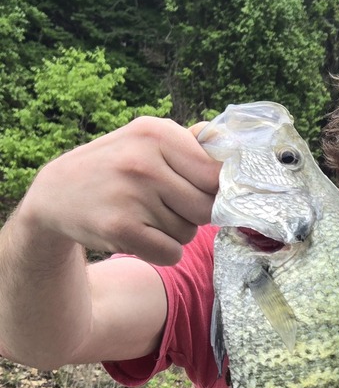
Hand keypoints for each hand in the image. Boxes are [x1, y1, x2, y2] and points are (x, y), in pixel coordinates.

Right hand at [19, 116, 220, 264]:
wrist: (57, 193)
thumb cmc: (116, 167)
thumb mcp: (146, 141)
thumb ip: (191, 145)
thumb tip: (231, 148)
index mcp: (156, 133)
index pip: (216, 173)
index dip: (216, 190)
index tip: (201, 193)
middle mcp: (143, 162)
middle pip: (207, 207)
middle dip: (195, 215)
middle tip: (169, 207)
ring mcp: (132, 196)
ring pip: (189, 233)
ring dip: (175, 233)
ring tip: (146, 216)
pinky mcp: (121, 229)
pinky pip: (171, 253)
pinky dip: (162, 252)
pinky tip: (142, 236)